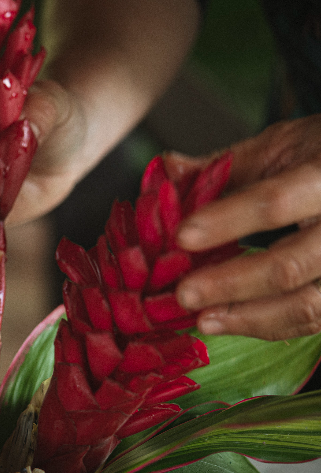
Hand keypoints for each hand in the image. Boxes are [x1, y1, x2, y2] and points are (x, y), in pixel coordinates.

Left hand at [174, 115, 320, 339]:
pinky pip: (313, 319)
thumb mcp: (280, 147)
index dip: (227, 222)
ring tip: (203, 320)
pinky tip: (232, 323)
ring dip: (250, 318)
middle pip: (290, 265)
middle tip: (184, 294)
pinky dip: (270, 325)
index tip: (182, 237)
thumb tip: (166, 170)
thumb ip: (224, 166)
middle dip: (231, 284)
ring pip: (308, 305)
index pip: (275, 203)